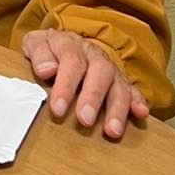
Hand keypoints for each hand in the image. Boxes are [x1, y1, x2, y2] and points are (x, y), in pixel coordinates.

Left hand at [21, 29, 149, 140]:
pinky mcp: (120, 82)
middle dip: (93, 97)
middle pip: (100, 73)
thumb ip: (38, 54)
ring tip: (112, 130)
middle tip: (85, 120)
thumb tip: (47, 69)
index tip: (58, 108)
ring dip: (117, 108)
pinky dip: (138, 102)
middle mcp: (94, 56)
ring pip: (118, 85)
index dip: (66, 86)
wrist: (60, 44)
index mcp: (71, 45)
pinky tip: (140, 114)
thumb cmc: (47, 51)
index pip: (71, 62)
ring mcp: (109, 69)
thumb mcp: (34, 44)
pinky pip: (133, 91)